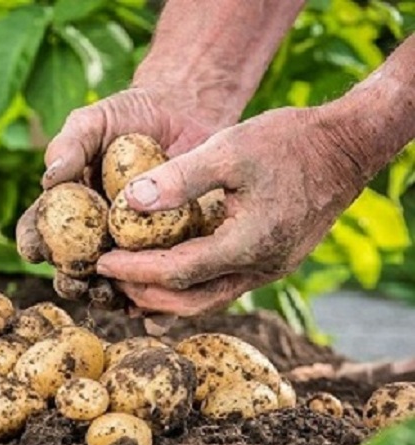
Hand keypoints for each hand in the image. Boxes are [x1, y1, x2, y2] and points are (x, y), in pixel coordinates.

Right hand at [17, 87, 232, 285]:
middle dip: (70, 281)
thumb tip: (50, 179)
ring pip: (112, 284)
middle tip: (75, 281)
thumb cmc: (129, 114)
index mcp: (67, 209)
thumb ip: (69, 146)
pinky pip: (157, 285)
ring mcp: (130, 248)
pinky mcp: (167, 253)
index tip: (34, 249)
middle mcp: (93, 234)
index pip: (39, 231)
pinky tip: (153, 313)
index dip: (33, 243)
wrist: (185, 113)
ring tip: (112, 296)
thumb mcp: (94, 121)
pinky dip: (154, 305)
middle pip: (72, 269)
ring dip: (108, 297)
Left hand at [96, 106, 364, 315]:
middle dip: (143, 293)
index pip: (178, 271)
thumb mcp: (231, 148)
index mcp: (249, 243)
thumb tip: (130, 202)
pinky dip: (187, 288)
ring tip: (126, 283)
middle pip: (189, 300)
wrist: (346, 148)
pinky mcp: (269, 263)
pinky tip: (162, 281)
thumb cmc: (288, 141)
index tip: (101, 261)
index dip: (135, 269)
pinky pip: (220, 288)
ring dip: (163, 298)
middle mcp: (259, 268)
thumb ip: (181, 177)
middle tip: (107, 276)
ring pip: (206, 301)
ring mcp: (267, 270)